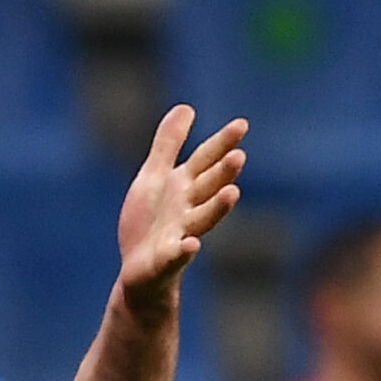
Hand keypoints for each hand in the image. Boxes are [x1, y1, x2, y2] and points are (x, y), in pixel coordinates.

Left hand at [116, 110, 246, 318]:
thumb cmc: (150, 223)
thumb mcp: (154, 177)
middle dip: (223, 173)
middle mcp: (187, 209)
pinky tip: (190, 245)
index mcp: (184, 187)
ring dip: (217, 207)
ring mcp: (178, 235)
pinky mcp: (164, 263)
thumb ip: (169, 145)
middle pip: (208, 188)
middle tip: (239, 156)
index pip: (206, 161)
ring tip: (232, 193)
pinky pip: (175, 257)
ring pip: (202, 220)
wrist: (139, 274)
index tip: (242, 124)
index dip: (222, 144)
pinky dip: (182, 252)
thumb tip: (186, 107)